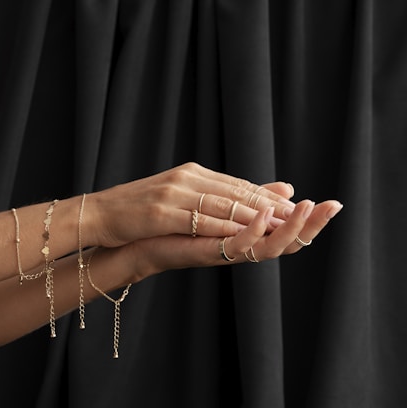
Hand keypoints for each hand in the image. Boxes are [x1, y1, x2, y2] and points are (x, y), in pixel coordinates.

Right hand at [83, 162, 297, 247]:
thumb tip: (233, 198)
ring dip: (259, 215)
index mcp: (191, 174)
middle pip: (238, 191)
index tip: (300, 207)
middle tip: (309, 212)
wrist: (97, 216)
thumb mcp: (176, 199)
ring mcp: (173, 194)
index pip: (239, 185)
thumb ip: (211, 197)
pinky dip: (226, 227)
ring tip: (287, 223)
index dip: (270, 197)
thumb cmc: (137, 213)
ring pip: (225, 204)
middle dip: (275, 204)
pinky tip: (246, 233)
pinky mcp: (160, 213)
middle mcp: (186, 179)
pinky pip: (199, 220)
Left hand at [119, 199, 342, 280]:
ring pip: (269, 247)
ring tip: (307, 207)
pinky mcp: (208, 253)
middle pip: (287, 242)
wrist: (141, 240)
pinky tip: (264, 215)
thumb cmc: (178, 224)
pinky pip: (237, 245)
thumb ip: (254, 197)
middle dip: (312, 225)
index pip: (288, 229)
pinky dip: (253, 230)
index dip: (312, 219)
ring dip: (290, 227)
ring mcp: (227, 252)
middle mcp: (242, 247)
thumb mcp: (223, 204)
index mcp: (248, 235)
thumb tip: (286, 187)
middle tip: (334, 207)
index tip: (334, 203)